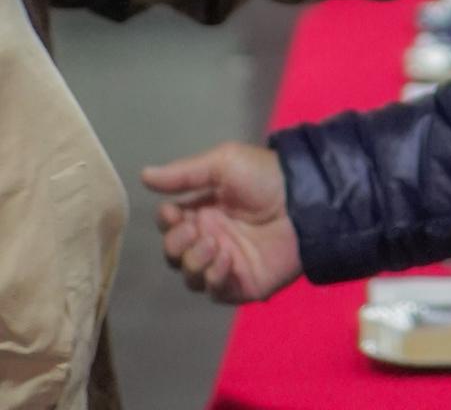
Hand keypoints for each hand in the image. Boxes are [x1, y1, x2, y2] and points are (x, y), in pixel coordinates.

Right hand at [141, 142, 301, 303]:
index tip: (172, 213)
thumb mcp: (224, 163)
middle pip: (174, 253)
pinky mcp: (242, 283)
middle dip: (176, 244)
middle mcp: (212, 237)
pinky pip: (214, 290)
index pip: (170, 225)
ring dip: (194, 260)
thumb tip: (143, 175)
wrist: (303, 199)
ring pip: (190, 275)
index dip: (166, 222)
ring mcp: (226, 262)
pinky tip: (227, 258)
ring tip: (215, 243)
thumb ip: (184, 173)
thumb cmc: (265, 176)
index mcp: (205, 210)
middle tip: (195, 230)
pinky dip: (213, 276)